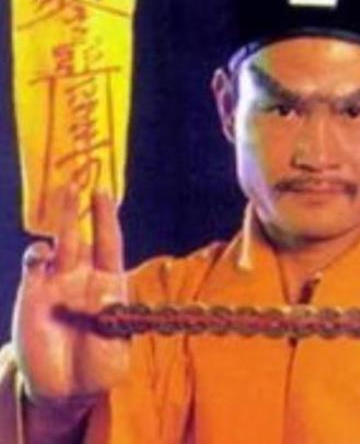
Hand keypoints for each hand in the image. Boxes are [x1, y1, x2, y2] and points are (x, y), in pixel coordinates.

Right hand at [12, 186, 129, 404]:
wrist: (68, 391)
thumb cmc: (100, 366)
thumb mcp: (115, 347)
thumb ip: (113, 322)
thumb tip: (107, 296)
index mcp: (110, 284)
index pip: (109, 243)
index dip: (106, 218)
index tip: (104, 193)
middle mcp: (83, 278)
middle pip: (81, 236)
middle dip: (79, 209)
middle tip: (78, 180)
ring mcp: (56, 286)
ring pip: (57, 246)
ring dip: (60, 222)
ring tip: (64, 196)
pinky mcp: (33, 298)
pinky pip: (34, 269)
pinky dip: (37, 257)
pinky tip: (42, 254)